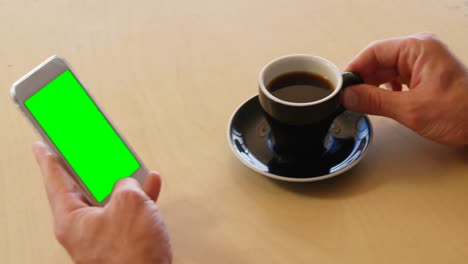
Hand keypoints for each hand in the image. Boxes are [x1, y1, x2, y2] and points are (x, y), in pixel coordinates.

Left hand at [32, 141, 171, 263]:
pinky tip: (150, 186)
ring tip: (130, 166)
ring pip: (108, 200)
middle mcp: (83, 230)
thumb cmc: (132, 254)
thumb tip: (128, 184)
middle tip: (87, 152)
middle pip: (82, 190)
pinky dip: (138, 199)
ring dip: (121, 182)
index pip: (55, 182)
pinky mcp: (121, 243)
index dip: (48, 160)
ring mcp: (102, 237)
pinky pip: (126, 213)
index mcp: (71, 220)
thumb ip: (126, 184)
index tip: (42, 148)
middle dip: (90, 169)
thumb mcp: (130, 202)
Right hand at [342, 32, 467, 145]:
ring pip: (386, 71)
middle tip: (349, 98)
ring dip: (373, 86)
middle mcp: (420, 52)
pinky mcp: (425, 77)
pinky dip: (385, 90)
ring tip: (363, 102)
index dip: (355, 68)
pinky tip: (382, 102)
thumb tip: (348, 96)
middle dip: (363, 80)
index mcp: (418, 49)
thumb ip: (375, 101)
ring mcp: (423, 64)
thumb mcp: (411, 109)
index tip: (342, 86)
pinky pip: (396, 79)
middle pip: (379, 60)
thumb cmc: (463, 112)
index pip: (374, 51)